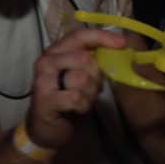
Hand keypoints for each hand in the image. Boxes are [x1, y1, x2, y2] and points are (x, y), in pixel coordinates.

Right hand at [26, 28, 124, 149]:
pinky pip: (76, 97)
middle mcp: (47, 61)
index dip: (102, 37)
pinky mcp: (43, 99)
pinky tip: (76, 109)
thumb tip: (119, 48)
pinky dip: (82, 106)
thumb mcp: (84, 76)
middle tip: (91, 89)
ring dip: (89, 94)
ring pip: (81, 78)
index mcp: (57, 51)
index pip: (79, 35)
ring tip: (82, 99)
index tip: (122, 43)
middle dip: (96, 76)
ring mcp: (42, 80)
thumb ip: (95, 61)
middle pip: (84, 58)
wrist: (48, 128)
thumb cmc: (69, 99)